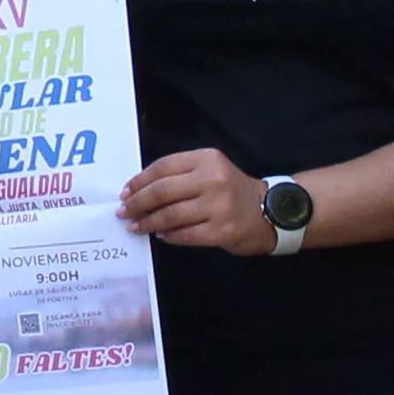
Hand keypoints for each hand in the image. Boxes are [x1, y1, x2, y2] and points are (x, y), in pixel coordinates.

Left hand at [122, 149, 272, 255]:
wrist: (268, 210)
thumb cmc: (231, 190)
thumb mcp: (210, 170)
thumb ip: (180, 175)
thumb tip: (139, 191)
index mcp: (207, 159)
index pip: (163, 167)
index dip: (139, 181)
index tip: (125, 192)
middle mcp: (213, 179)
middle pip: (162, 191)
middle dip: (137, 203)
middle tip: (124, 212)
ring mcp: (219, 206)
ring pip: (170, 215)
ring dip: (148, 222)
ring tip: (136, 226)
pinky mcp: (222, 230)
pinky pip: (185, 235)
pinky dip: (168, 235)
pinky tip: (160, 234)